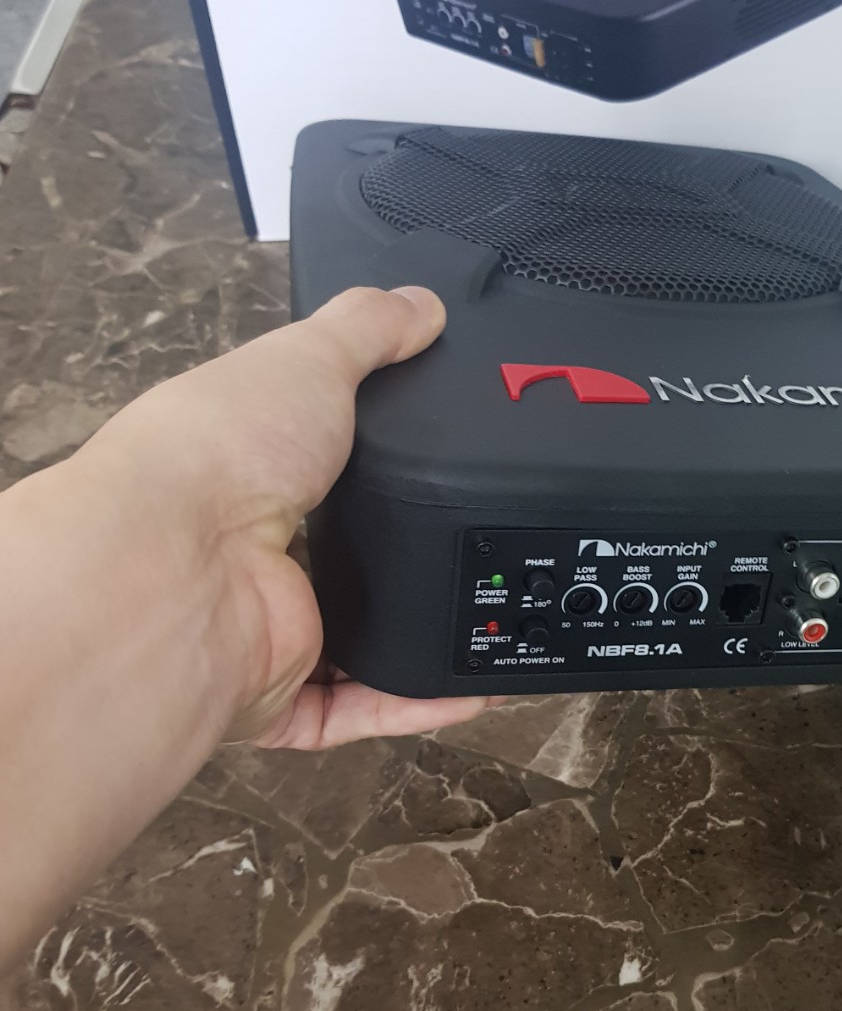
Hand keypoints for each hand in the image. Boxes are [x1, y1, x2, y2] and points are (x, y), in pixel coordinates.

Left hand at [75, 286, 497, 747]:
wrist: (178, 563)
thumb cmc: (222, 449)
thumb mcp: (306, 359)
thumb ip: (368, 330)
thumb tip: (422, 304)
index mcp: (253, 468)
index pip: (324, 465)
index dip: (380, 459)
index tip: (449, 455)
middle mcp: (258, 551)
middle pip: (349, 556)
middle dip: (410, 552)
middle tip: (485, 540)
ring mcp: (272, 623)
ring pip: (359, 640)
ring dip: (420, 635)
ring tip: (494, 616)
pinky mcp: (285, 689)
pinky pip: (363, 705)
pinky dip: (418, 702)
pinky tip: (477, 683)